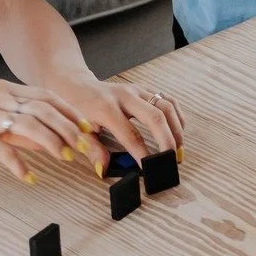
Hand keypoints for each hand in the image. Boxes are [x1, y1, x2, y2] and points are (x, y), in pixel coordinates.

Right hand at [0, 79, 109, 181]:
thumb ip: (22, 132)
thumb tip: (52, 142)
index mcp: (7, 91)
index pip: (47, 97)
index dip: (71, 113)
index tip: (88, 130)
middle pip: (43, 109)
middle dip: (69, 129)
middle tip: (86, 148)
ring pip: (28, 124)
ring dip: (51, 142)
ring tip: (65, 159)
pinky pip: (0, 147)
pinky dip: (18, 163)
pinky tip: (29, 176)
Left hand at [51, 72, 185, 163]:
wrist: (77, 86)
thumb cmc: (77, 111)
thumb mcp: (79, 131)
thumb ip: (92, 149)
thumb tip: (103, 169)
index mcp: (106, 108)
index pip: (130, 134)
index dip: (142, 153)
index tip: (150, 168)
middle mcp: (125, 96)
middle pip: (155, 116)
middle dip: (167, 139)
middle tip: (173, 159)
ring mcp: (136, 90)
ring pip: (166, 104)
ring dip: (176, 128)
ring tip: (179, 148)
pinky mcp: (143, 89)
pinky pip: (167, 98)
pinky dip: (176, 114)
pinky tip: (178, 130)